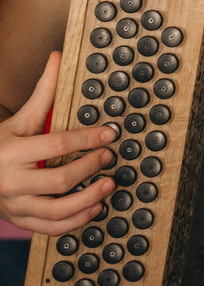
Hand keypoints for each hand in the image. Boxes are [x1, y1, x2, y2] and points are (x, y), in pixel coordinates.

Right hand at [0, 53, 116, 234]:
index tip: (109, 134)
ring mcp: (15, 205)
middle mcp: (12, 181)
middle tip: (109, 158)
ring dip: (89, 199)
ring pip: (58, 210)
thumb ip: (42, 93)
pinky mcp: (21, 220)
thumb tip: (57, 58)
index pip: (56, 144)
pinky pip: (51, 228)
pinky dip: (76, 221)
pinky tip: (94, 207)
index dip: (87, 139)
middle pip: (61, 179)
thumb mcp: (18, 120)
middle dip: (91, 168)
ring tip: (108, 185)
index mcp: (12, 152)